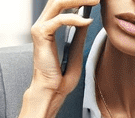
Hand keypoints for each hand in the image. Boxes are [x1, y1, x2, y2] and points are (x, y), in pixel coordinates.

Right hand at [19, 0, 97, 117]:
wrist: (52, 91)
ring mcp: (39, 28)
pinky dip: (75, 19)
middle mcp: (42, 24)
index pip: (61, 2)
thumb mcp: (76, 50)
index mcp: (49, 26)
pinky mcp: (40, 35)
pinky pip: (60, 19)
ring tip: (95, 1)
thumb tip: (87, 17)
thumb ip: (79, 33)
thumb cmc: (61, 77)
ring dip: (78, 0)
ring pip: (58, 2)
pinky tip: (87, 21)